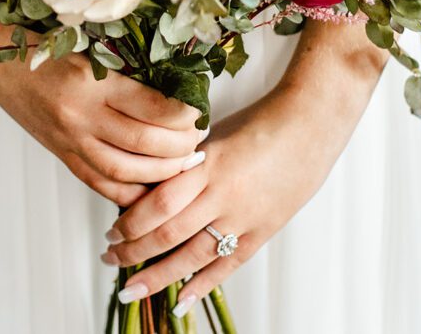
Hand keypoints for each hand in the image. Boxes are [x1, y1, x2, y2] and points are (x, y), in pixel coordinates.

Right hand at [0, 0, 206, 208]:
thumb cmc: (32, 27)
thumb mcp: (79, 31)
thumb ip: (117, 49)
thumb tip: (167, 56)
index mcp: (86, 79)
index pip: (150, 108)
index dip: (182, 117)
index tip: (201, 113)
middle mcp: (77, 115)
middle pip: (142, 146)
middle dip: (178, 151)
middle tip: (199, 145)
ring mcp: (65, 138)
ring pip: (121, 172)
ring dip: (157, 176)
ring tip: (181, 167)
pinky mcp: (56, 149)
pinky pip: (95, 180)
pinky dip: (124, 190)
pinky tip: (145, 187)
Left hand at [103, 21, 387, 312]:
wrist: (310, 125)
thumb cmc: (262, 121)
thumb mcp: (216, 134)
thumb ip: (188, 161)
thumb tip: (154, 182)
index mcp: (209, 164)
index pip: (160, 202)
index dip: (132, 221)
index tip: (112, 229)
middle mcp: (224, 195)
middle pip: (170, 233)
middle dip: (134, 251)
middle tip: (110, 258)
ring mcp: (245, 217)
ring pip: (194, 256)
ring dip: (159, 275)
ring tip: (132, 288)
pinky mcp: (263, 231)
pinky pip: (228, 264)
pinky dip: (203, 284)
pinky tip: (182, 299)